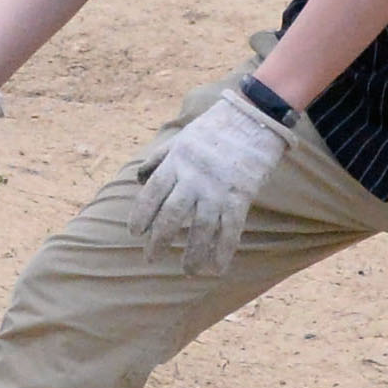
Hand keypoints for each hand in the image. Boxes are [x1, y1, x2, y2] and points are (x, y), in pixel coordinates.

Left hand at [128, 84, 290, 275]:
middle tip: (150, 258)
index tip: (134, 233)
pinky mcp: (240, 195)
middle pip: (172, 215)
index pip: (152, 193)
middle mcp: (193, 178)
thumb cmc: (215, 127)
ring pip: (201, 228)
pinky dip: (224, 250)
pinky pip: (230, 228)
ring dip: (193, 252)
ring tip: (187, 270)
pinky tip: (218, 267)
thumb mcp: (181, 138)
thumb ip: (159, 158)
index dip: (141, 215)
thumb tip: (138, 178)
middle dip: (159, 240)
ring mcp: (217, 188)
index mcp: (176, 161)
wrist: (254, 116)